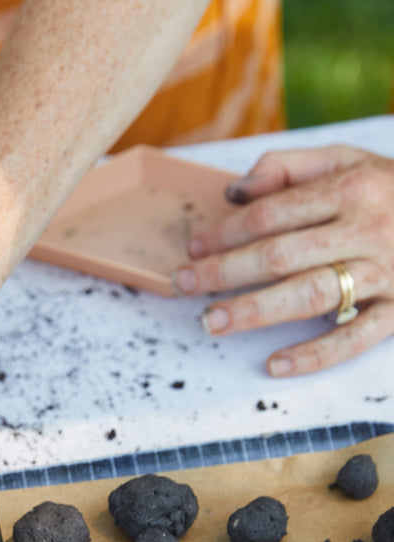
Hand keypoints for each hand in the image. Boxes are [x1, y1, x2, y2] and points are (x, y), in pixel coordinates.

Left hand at [173, 145, 393, 375]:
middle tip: (183, 286)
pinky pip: (355, 338)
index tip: (194, 248)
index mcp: (350, 190)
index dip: (226, 233)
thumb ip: (288, 168)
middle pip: (280, 256)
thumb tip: (234, 191)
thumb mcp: (347, 160)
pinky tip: (275, 365)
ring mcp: (385, 274)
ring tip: (211, 322)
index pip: (272, 214)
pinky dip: (315, 355)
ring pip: (310, 296)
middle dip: (224, 273)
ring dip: (254, 312)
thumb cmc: (388, 190)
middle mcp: (366, 231)